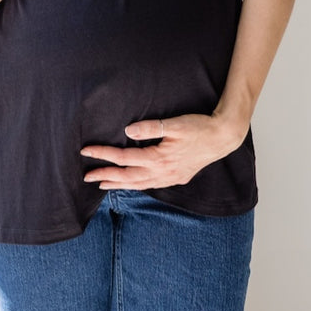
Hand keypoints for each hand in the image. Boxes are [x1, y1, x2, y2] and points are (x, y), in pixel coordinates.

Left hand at [81, 111, 246, 188]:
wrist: (223, 138)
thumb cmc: (199, 128)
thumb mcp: (174, 124)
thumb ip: (151, 127)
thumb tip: (128, 131)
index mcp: (158, 158)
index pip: (123, 158)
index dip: (103, 154)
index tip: (87, 151)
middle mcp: (162, 172)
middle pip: (127, 177)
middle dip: (105, 176)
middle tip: (87, 176)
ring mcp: (170, 177)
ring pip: (139, 184)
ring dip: (119, 185)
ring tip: (103, 185)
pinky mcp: (177, 177)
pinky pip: (151, 185)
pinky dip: (137, 185)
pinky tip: (132, 184)